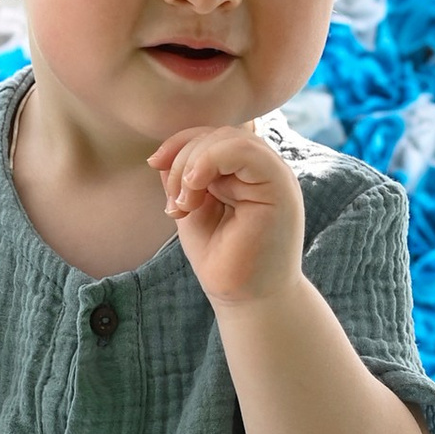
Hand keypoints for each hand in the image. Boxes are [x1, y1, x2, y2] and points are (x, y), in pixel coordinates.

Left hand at [151, 120, 304, 306]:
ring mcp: (276, 176)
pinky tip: (195, 188)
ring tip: (186, 202)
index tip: (154, 166)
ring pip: (230, 137)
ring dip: (193, 163)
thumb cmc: (223, 261)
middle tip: (175, 201)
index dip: (180, 143)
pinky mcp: (280, 188)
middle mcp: (264, 170)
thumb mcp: (194, 209)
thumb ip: (184, 179)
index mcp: (246, 172)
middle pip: (218, 133)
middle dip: (183, 158)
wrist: (248, 300)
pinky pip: (245, 151)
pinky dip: (211, 160)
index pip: (212, 135)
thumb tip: (162, 152)